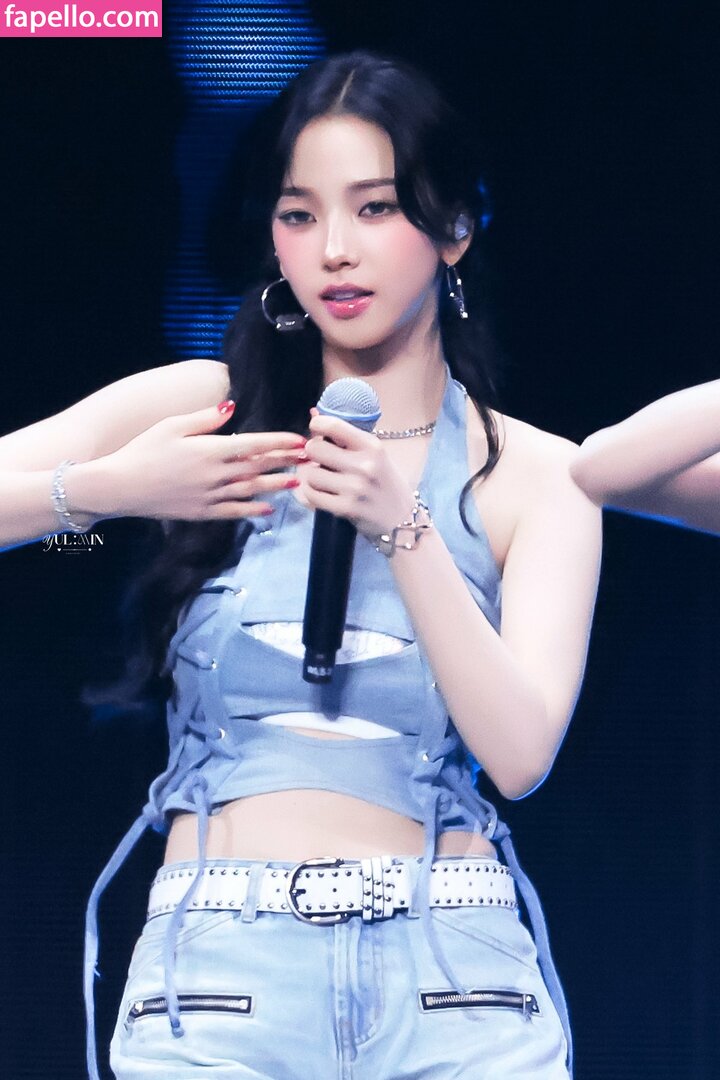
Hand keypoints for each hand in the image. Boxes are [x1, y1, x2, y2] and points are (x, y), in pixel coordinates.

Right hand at [103, 403, 305, 520]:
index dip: (279, 442)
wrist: (120, 487)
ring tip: (296, 481)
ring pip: (252, 490)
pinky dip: (253, 510)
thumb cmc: (143, 450)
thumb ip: (205, 418)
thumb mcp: (172, 425)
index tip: (299, 439)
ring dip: (276, 485)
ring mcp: (210, 496)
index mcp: (210, 450)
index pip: (254, 444)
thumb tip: (232, 406)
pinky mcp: (202, 513)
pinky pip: (234, 512)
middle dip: (285, 461)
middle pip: (259, 467)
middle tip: (308, 458)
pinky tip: (268, 509)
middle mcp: (216, 474)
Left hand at [300, 412, 415, 538]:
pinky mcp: (345, 508)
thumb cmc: (385, 483)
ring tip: (325, 480)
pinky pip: (312, 495)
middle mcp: (364, 465)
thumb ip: (346, 437)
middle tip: (321, 461)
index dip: (316, 426)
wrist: (402, 520)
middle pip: (314, 448)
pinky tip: (324, 494)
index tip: (317, 433)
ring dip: (313, 477)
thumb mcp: (375, 455)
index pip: (332, 425)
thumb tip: (313, 414)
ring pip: (311, 474)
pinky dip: (313, 494)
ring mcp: (354, 488)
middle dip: (313, 454)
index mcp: (372, 446)